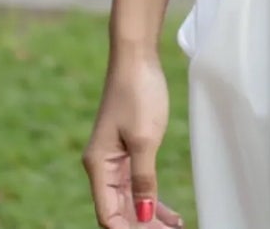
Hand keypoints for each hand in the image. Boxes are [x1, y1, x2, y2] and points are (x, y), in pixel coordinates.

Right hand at [82, 52, 186, 228]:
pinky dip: (152, 200)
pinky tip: (170, 214)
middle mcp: (103, 167)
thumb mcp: (144, 139)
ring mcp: (114, 160)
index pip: (109, 215)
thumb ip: (144, 180)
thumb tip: (143, 215)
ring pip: (130, 201)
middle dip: (143, 226)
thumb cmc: (138, 92)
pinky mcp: (127, 150)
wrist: (136, 57)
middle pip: (120, 211)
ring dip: (149, 217)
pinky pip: (137, 184)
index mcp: (99, 166)